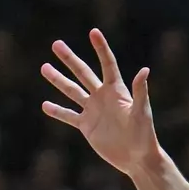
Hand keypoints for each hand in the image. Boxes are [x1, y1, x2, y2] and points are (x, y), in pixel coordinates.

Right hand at [40, 30, 161, 175]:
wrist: (137, 157)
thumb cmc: (144, 134)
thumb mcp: (141, 112)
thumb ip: (140, 91)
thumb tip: (144, 70)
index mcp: (116, 90)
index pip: (107, 64)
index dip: (100, 48)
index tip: (93, 32)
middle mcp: (102, 97)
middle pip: (83, 73)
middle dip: (69, 59)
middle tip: (56, 44)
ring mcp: (93, 111)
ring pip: (72, 91)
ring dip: (58, 80)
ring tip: (44, 67)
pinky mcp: (86, 126)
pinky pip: (69, 116)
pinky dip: (57, 111)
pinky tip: (45, 104)